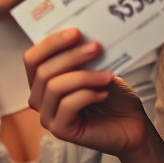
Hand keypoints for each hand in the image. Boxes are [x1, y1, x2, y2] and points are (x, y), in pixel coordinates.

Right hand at [24, 29, 152, 157]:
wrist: (132, 125)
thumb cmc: (113, 97)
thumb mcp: (95, 69)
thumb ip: (81, 57)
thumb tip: (80, 36)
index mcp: (41, 82)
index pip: (32, 59)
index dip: (51, 43)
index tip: (76, 32)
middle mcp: (38, 98)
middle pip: (43, 71)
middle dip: (70, 56)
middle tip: (96, 47)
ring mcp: (47, 116)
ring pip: (54, 87)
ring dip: (83, 76)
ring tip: (107, 74)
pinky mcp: (60, 130)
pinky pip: (67, 105)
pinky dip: (87, 95)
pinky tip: (104, 93)